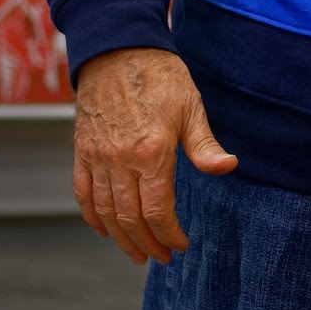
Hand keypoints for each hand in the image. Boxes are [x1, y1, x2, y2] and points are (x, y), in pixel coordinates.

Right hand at [72, 47, 237, 264]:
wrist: (119, 51)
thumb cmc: (161, 76)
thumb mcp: (192, 107)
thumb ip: (205, 145)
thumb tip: (228, 167)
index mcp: (151, 152)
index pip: (157, 209)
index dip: (169, 233)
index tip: (180, 245)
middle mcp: (119, 160)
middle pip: (129, 218)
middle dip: (147, 243)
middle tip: (161, 258)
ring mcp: (97, 157)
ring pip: (106, 211)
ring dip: (121, 238)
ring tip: (136, 253)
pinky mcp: (82, 151)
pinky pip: (83, 193)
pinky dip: (93, 216)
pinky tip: (104, 230)